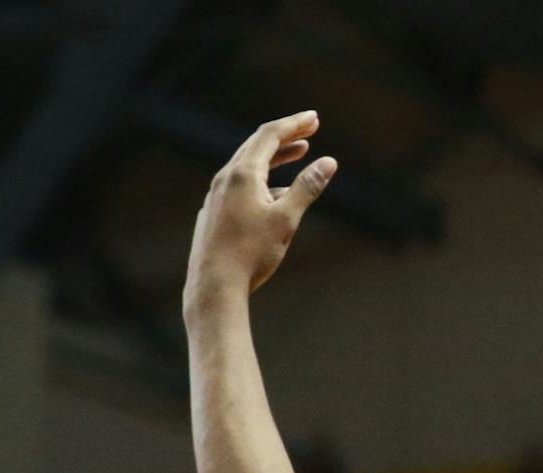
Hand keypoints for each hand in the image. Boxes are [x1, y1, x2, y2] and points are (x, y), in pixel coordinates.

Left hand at [184, 111, 335, 312]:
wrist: (214, 285)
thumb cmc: (251, 253)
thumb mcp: (286, 219)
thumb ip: (307, 188)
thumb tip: (328, 162)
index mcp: (243, 174)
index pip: (270, 135)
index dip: (294, 124)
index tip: (314, 117)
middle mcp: (225, 178)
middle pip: (256, 145)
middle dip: (285, 136)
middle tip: (309, 129)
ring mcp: (216, 195)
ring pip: (247, 166)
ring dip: (274, 157)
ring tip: (298, 155)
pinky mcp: (213, 212)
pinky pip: (239, 185)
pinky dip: (261, 178)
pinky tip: (273, 194)